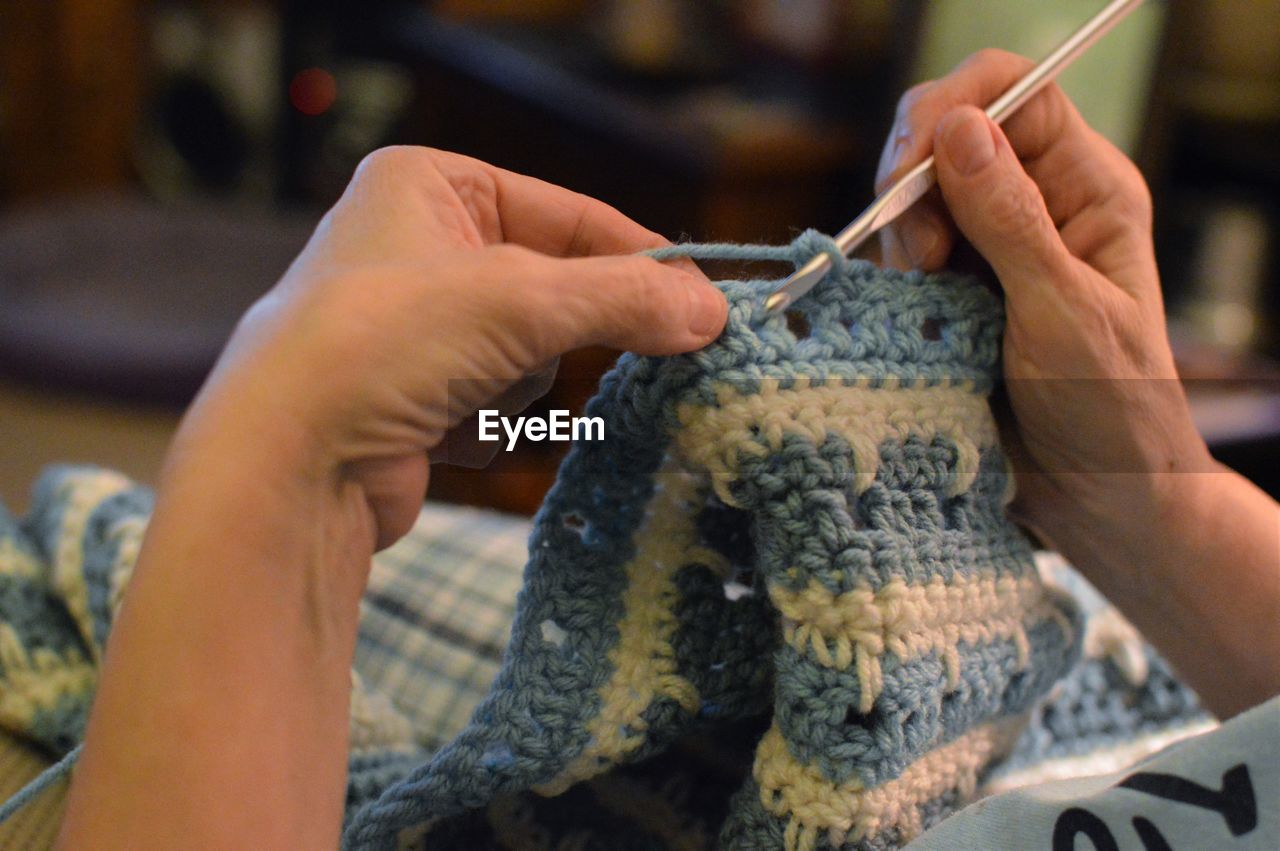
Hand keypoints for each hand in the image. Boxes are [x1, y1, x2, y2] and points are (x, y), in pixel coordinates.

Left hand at [58, 149, 726, 849]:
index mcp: (427, 185)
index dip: (639, 257)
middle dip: (570, 331)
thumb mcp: (521, 300)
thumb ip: (624, 298)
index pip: (567, 212)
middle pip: (550, 286)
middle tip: (651, 352)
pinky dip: (490, 424)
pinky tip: (446, 434)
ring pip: (528, 352)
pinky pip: (494, 402)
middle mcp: (414, 247)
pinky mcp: (409, 400)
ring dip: (519, 383)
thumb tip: (712, 312)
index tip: (704, 301)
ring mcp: (408, 327)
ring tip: (469, 396)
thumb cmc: (385, 344)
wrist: (286, 467)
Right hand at [873, 51, 1279, 717]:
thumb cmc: (1107, 407)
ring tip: (932, 302)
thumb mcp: (1063, 311)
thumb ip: (1010, 220)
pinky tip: (916, 318)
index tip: (915, 165)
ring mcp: (989, 247)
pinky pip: (898, 254)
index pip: (1016, 95)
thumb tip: (959, 127)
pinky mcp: (952, 289)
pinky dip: (891, 279)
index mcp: (1086, 190)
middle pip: (947, 138)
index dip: (956, 107)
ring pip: (912, 199)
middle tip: (922, 258)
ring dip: (901, 241)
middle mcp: (1035, 204)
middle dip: (915, 185)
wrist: (1093, 497)